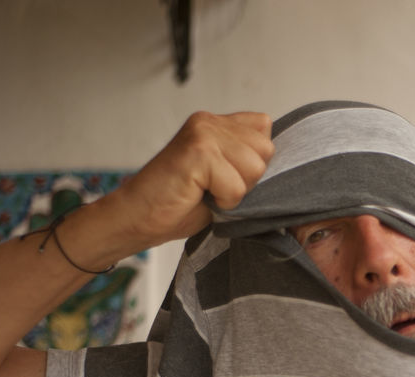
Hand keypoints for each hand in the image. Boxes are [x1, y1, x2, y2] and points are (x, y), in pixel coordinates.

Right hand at [106, 111, 274, 249]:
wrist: (138, 217)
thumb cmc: (178, 202)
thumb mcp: (222, 177)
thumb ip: (245, 159)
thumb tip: (277, 157)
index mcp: (216, 123)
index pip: (265, 130)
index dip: (252, 163)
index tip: (223, 177)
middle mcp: (210, 121)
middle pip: (265, 151)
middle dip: (247, 180)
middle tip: (213, 187)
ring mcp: (203, 133)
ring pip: (255, 169)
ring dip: (234, 192)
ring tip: (205, 191)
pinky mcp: (198, 151)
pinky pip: (237, 186)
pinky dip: (223, 201)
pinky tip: (198, 196)